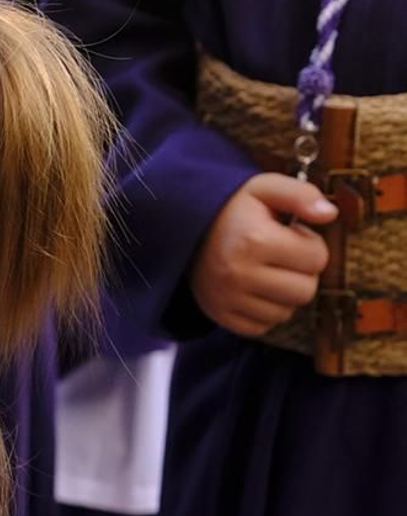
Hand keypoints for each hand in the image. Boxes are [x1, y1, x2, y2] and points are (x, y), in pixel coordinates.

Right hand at [189, 173, 336, 335]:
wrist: (185, 231)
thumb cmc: (233, 210)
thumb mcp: (264, 189)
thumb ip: (300, 194)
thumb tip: (330, 213)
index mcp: (255, 240)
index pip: (317, 258)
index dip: (310, 244)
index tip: (291, 235)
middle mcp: (239, 274)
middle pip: (305, 291)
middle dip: (302, 273)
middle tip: (282, 256)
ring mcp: (228, 299)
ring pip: (287, 312)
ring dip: (284, 294)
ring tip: (268, 272)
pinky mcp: (221, 317)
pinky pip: (264, 327)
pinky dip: (265, 311)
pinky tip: (255, 289)